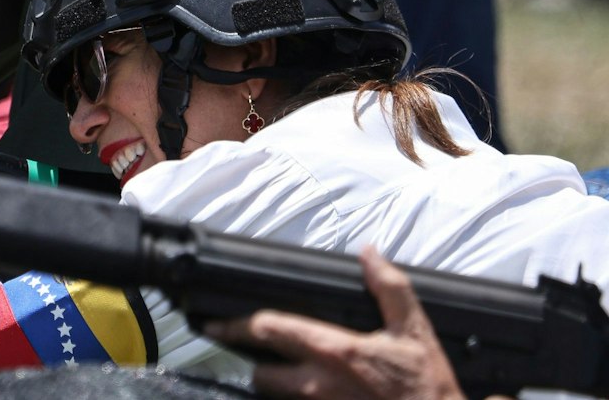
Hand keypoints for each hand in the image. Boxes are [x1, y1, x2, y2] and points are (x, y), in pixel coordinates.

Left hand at [205, 248, 475, 399]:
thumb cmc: (426, 385)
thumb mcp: (414, 331)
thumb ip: (390, 289)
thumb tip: (370, 254)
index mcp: (333, 351)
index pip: (268, 331)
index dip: (236, 325)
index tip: (214, 323)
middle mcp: (318, 384)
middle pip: (259, 374)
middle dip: (249, 361)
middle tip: (239, 348)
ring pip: (274, 395)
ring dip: (272, 382)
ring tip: (273, 368)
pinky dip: (292, 397)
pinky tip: (299, 388)